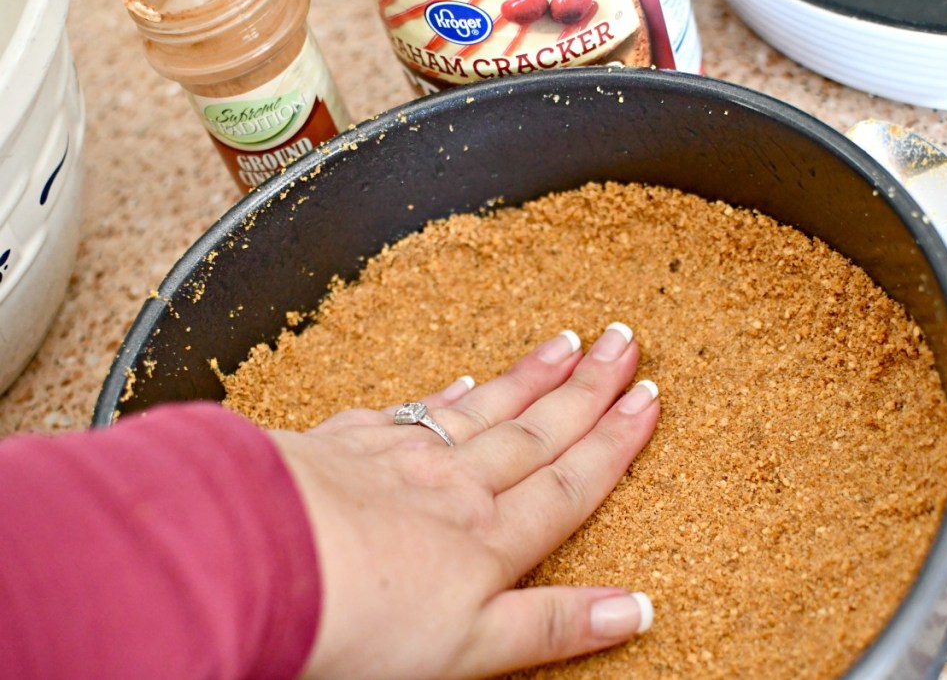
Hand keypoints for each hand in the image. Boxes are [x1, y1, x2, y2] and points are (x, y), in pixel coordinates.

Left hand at [272, 322, 659, 679]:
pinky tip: (466, 381)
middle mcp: (455, 485)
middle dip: (587, 387)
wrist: (255, 562)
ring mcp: (400, 456)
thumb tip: (638, 609)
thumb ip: (553, 625)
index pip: (570, 481)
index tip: (649, 398)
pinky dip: (447, 395)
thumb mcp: (471, 647)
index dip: (615, 441)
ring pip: (484, 408)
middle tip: (625, 340)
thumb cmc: (359, 622)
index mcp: (489, 537)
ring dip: (531, 377)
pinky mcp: (347, 443)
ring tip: (568, 342)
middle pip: (536, 429)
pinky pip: (413, 410)